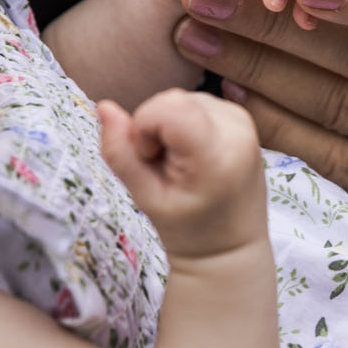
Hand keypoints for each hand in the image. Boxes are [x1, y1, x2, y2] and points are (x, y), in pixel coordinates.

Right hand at [98, 89, 265, 258]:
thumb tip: (104, 106)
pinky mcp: (241, 118)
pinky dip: (184, 126)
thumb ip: (120, 154)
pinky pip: (196, 104)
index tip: (152, 161)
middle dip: (154, 129)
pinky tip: (193, 157)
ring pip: (181, 100)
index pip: (167, 108)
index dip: (145, 129)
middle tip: (167, 170)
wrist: (231, 247)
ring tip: (182, 167)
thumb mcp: (146, 198)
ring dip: (169, 128)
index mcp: (216, 154)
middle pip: (170, 100)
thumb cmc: (189, 229)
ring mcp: (243, 121)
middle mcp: (237, 130)